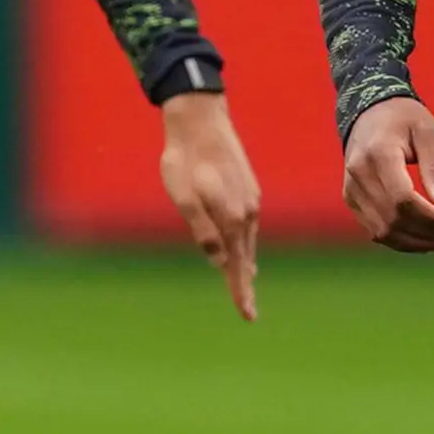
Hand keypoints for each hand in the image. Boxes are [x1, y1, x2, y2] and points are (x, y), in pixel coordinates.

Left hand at [159, 92, 260, 320]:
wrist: (199, 118)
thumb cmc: (183, 158)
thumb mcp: (183, 196)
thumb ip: (202, 229)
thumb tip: (217, 261)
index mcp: (232, 216)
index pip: (237, 264)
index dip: (240, 290)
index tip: (247, 314)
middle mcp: (247, 211)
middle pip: (247, 256)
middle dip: (245, 283)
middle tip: (248, 311)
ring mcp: (250, 198)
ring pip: (249, 240)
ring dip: (246, 263)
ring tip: (245, 284)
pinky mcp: (248, 187)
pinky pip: (249, 224)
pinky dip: (246, 241)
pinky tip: (243, 247)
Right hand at [341, 95, 433, 253]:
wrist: (368, 112)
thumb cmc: (402, 118)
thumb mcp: (427, 132)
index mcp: (378, 154)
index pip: (402, 199)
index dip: (429, 218)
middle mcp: (359, 174)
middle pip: (392, 219)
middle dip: (425, 234)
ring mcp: (351, 189)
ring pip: (381, 230)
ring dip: (413, 243)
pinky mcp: (350, 198)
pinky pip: (373, 229)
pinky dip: (398, 240)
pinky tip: (420, 239)